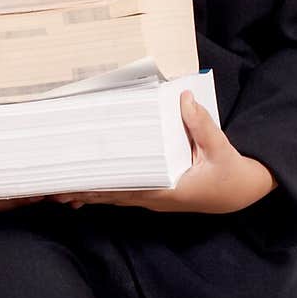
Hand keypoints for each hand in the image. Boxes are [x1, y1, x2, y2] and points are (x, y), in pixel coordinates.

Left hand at [50, 90, 276, 214]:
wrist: (242, 191)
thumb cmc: (230, 172)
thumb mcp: (219, 147)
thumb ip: (200, 124)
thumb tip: (183, 99)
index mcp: (169, 190)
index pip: (127, 189)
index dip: (101, 188)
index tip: (77, 184)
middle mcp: (157, 198)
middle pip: (114, 197)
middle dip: (86, 193)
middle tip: (55, 188)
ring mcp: (156, 198)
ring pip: (117, 197)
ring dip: (92, 194)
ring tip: (62, 192)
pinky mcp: (157, 194)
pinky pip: (126, 194)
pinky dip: (106, 192)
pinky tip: (87, 193)